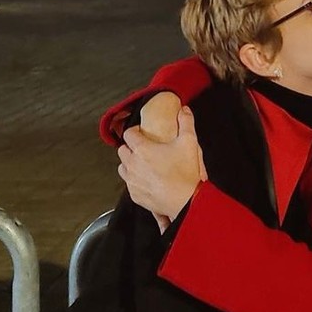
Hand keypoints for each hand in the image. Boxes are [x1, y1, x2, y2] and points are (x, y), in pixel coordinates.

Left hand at [117, 107, 206, 221]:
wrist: (185, 201)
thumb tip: (183, 111)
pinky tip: (147, 180)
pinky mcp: (134, 195)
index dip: (134, 131)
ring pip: (122, 168)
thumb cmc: (185, 173)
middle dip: (130, 148)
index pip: (128, 134)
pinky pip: (128, 184)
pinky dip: (134, 180)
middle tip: (142, 148)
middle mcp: (133, 164)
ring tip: (142, 164)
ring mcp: (132, 181)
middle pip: (121, 150)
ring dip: (129, 164)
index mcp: (142, 149)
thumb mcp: (189, 142)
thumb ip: (186, 123)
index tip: (141, 132)